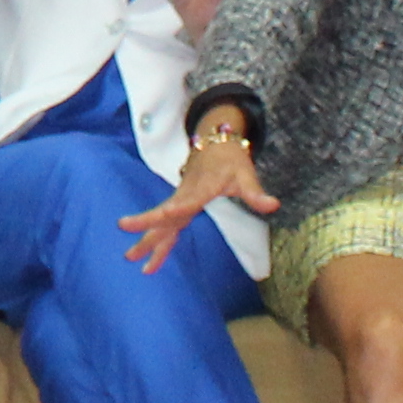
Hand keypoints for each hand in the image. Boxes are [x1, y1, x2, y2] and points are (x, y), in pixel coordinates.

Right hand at [128, 132, 273, 269]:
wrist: (216, 141)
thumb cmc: (231, 159)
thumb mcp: (246, 173)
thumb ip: (255, 193)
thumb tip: (273, 205)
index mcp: (199, 189)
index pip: (182, 203)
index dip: (170, 212)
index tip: (159, 217)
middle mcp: (185, 196)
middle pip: (163, 217)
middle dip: (147, 233)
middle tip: (129, 252)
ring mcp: (180, 200)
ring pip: (162, 224)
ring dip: (149, 242)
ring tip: (132, 260)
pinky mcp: (180, 204)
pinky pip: (167, 224)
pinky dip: (159, 240)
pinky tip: (151, 257)